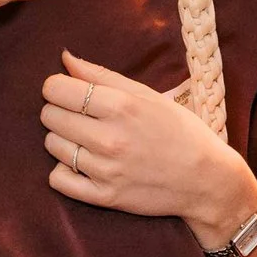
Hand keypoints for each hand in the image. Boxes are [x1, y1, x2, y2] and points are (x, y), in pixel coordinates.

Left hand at [42, 52, 256, 248]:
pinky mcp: (104, 197)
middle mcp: (110, 139)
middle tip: (79, 117)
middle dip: (58, 112)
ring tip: (85, 140)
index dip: (56, 87)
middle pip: (50, 116)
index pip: (56, 89)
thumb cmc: (179, 131)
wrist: (206, 180)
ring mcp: (106, 170)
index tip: (66, 92)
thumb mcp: (146, 95)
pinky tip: (80, 164)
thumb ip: (102, 76)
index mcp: (122, 107)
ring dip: (62, 140)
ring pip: (52, 146)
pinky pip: (58, 180)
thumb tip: (65, 59)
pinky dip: (63, 171)